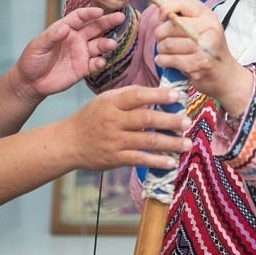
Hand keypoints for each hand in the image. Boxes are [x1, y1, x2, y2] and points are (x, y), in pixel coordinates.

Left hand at [12, 7, 124, 99]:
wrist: (31, 82)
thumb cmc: (32, 60)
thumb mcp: (37, 46)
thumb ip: (51, 36)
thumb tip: (65, 28)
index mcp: (65, 29)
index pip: (80, 17)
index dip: (90, 13)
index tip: (100, 11)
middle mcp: (77, 39)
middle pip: (95, 27)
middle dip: (108, 22)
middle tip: (120, 17)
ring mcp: (81, 53)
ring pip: (99, 45)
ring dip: (107, 43)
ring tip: (112, 44)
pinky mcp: (83, 68)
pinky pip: (95, 64)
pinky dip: (100, 62)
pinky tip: (101, 62)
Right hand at [65, 85, 190, 171]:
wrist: (68, 142)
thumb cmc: (91, 118)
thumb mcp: (105, 100)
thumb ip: (128, 96)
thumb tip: (158, 92)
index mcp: (111, 102)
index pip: (137, 95)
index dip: (158, 95)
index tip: (177, 97)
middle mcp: (113, 120)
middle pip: (146, 119)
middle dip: (170, 121)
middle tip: (187, 122)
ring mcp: (115, 140)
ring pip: (147, 141)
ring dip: (170, 143)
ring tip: (187, 143)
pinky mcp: (115, 158)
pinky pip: (140, 160)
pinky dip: (157, 161)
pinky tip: (171, 162)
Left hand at [153, 0, 254, 117]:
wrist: (225, 76)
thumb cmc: (210, 49)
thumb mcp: (204, 28)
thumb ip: (186, 17)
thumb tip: (161, 10)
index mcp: (208, 16)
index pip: (183, 3)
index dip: (166, 7)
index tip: (161, 17)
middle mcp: (209, 29)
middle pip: (171, 26)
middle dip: (160, 34)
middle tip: (163, 40)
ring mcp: (204, 48)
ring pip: (168, 44)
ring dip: (161, 49)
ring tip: (166, 52)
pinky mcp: (198, 64)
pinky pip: (169, 59)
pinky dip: (162, 60)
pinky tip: (164, 61)